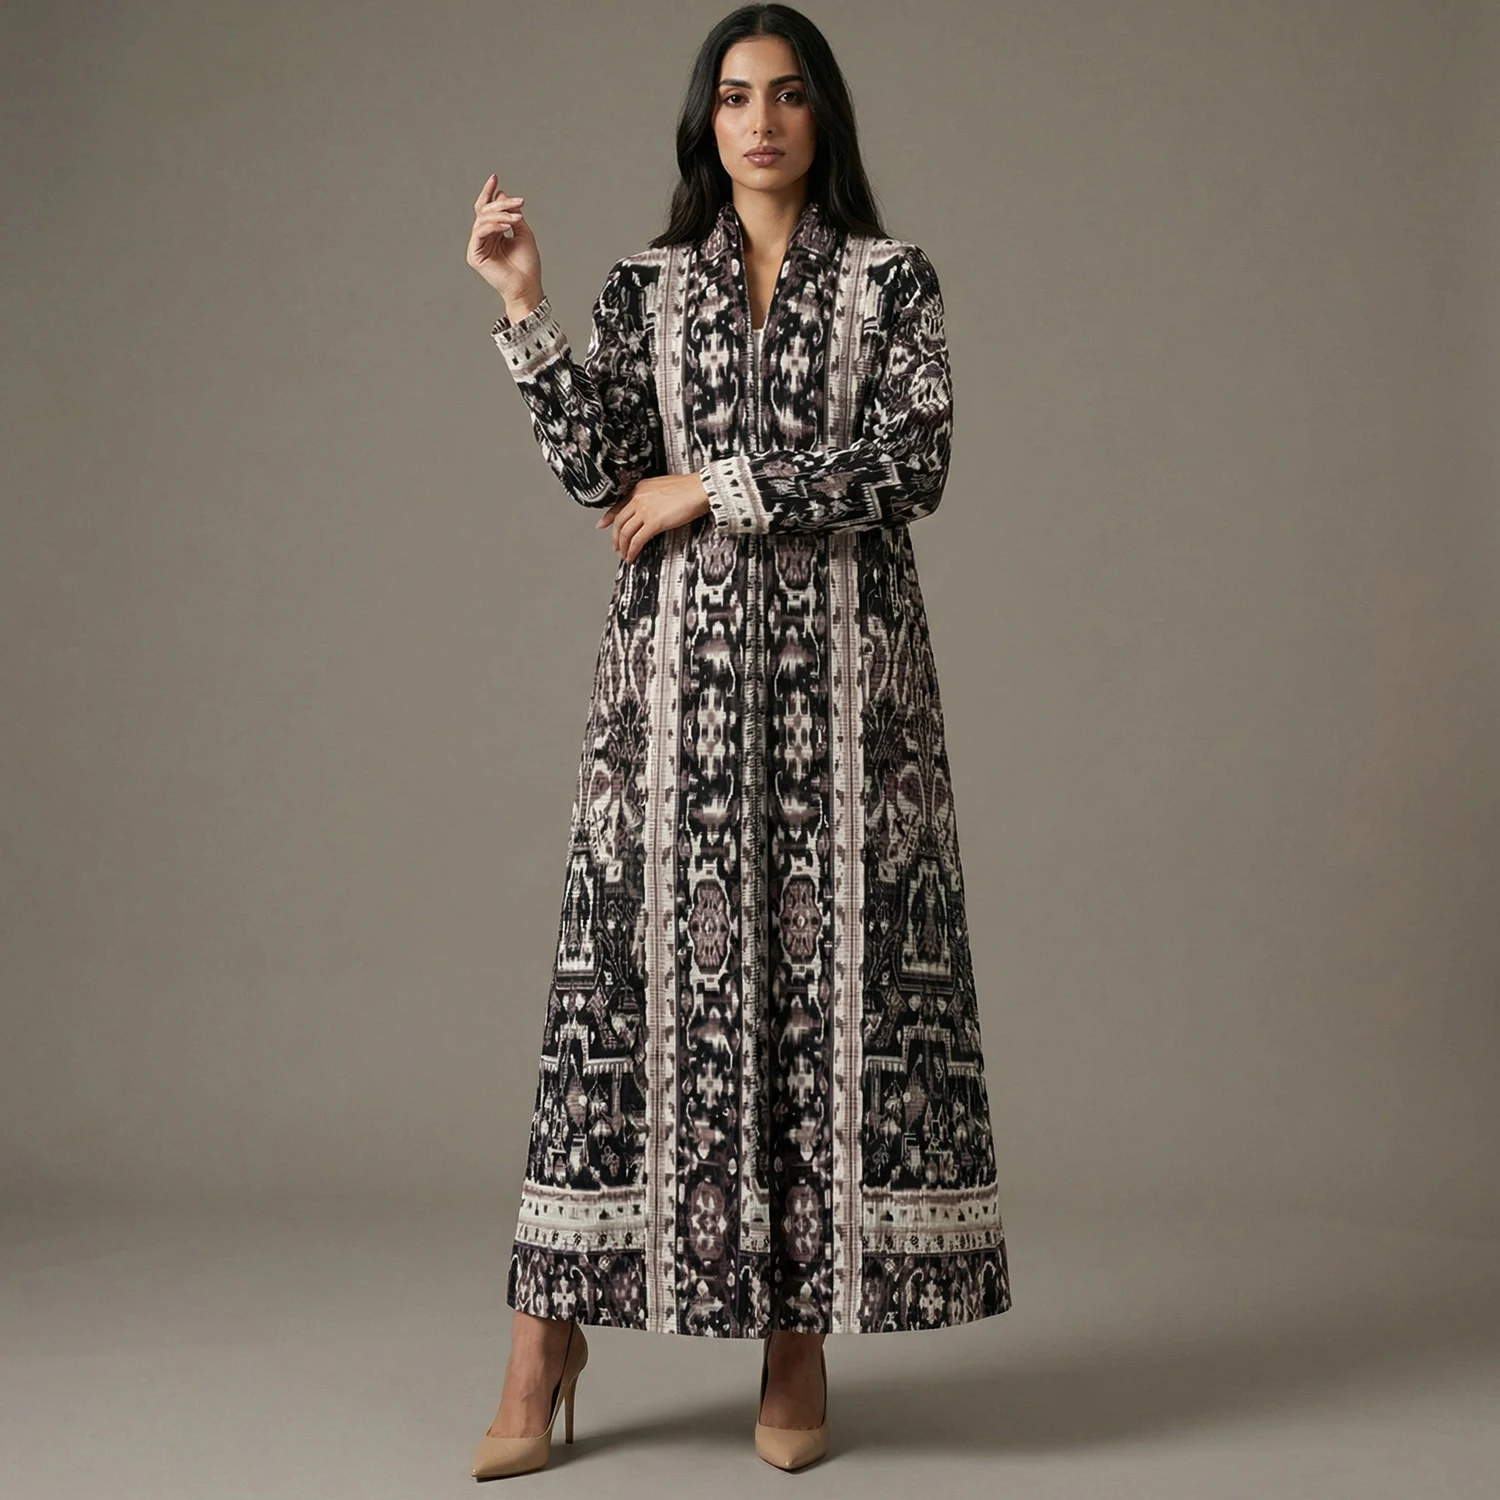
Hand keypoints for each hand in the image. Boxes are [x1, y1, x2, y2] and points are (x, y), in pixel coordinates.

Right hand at [466, 173, 542, 307]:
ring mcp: (477, 246)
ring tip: (517, 218)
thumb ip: (512, 214)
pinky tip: (507, 226)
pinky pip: (479, 232)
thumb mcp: (523, 232)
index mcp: (494, 232)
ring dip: (501, 215)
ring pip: (482, 220)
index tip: (494, 177)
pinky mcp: (474, 255)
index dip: (489, 192)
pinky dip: (493, 226)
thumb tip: (502, 195)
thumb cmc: (527, 264)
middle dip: (501, 204)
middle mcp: (484, 237)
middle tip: (519, 202)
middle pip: (484, 211)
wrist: (527, 286)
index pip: (487, 208)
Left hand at [597, 473, 711, 560]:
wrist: (700, 489)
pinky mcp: (653, 523)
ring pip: (626, 532)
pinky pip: (637, 540)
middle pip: (620, 521)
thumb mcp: (662, 486)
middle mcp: (638, 498)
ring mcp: (645, 510)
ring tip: (624, 555)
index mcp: (640, 488)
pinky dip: (632, 550)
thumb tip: (650, 508)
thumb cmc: (688, 487)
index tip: (603, 524)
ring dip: (623, 547)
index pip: (619, 505)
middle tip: (616, 546)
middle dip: (616, 537)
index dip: (609, 517)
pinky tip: (632, 556)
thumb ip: (651, 496)